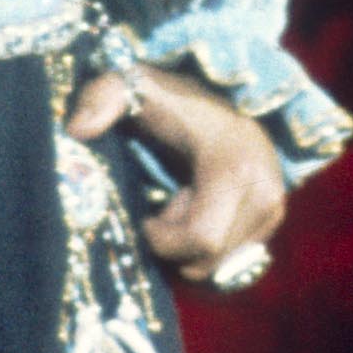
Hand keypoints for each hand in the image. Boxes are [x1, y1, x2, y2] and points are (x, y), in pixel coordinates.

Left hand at [69, 64, 287, 284]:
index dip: (163, 240)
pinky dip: (208, 244)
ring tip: (184, 201)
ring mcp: (273, 210)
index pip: (200, 240)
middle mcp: (264, 194)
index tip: (146, 216)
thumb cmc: (172, 99)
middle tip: (165, 205)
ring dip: (189, 244)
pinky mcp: (274, 220)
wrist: (221, 96)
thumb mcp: (133, 87)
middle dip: (175, 244)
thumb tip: (78, 130)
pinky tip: (201, 207)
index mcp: (234, 169)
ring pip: (219, 265)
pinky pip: (232, 259)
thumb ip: (101, 98)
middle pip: (207, 260)